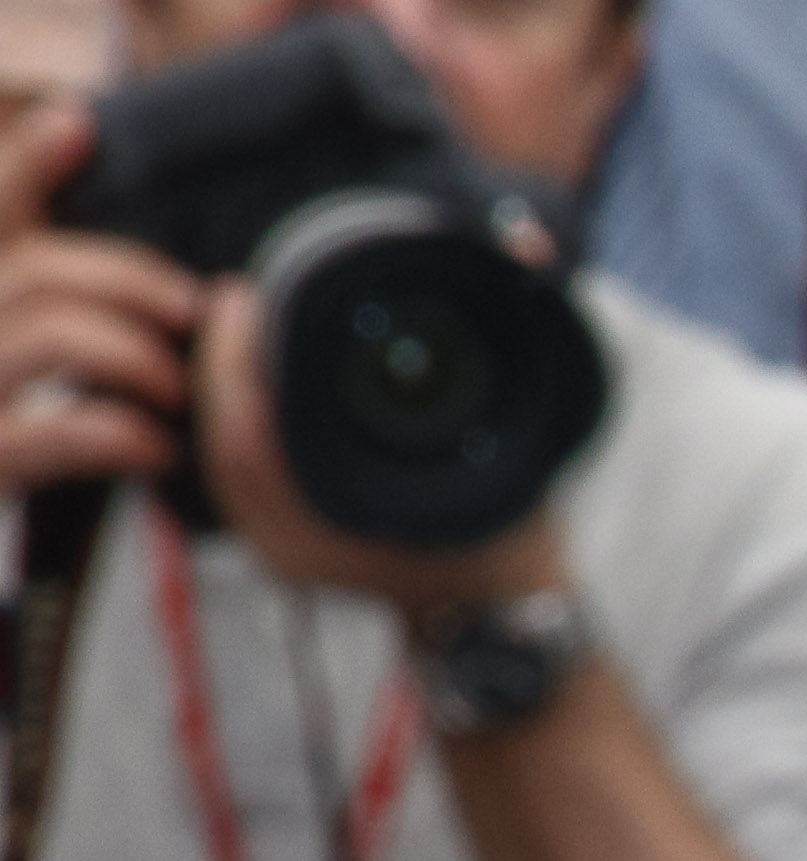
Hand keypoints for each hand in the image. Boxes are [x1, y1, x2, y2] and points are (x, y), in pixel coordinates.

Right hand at [0, 103, 199, 504]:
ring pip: (48, 332)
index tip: (82, 124)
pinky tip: (157, 449)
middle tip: (191, 313)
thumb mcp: (25, 365)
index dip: (29, 165)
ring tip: (177, 389)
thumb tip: (115, 203)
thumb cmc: (13, 444)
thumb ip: (60, 299)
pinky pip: (52, 432)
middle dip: (127, 281)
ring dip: (134, 352)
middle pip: (34, 270)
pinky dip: (121, 433)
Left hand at [190, 287, 569, 621]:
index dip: (238, 355)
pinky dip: (235, 423)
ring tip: (237, 328)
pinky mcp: (285, 549)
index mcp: (347, 516)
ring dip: (223, 389)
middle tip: (235, 297)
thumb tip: (528, 247)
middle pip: (227, 435)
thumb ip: (527, 341)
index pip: (254, 429)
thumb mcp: (532, 434)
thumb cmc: (522, 531)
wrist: (506, 613)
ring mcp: (285, 551)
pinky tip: (247, 381)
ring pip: (223, 457)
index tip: (246, 292)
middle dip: (221, 360)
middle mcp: (299, 542)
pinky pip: (236, 478)